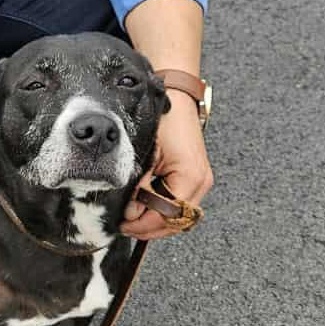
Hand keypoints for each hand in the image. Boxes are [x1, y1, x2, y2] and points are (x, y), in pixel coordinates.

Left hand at [120, 93, 211, 239]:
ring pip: (179, 215)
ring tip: (132, 220)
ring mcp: (201, 180)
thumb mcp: (146, 153)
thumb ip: (139, 185)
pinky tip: (145, 208)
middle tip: (125, 227)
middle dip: (150, 228)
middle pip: (177, 221)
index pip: (168, 215)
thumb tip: (131, 214)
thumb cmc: (163, 119)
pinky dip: (163, 209)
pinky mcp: (196, 176)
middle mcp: (201, 182)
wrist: (177, 98)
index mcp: (190, 177)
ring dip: (156, 221)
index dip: (144, 225)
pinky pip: (180, 202)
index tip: (123, 225)